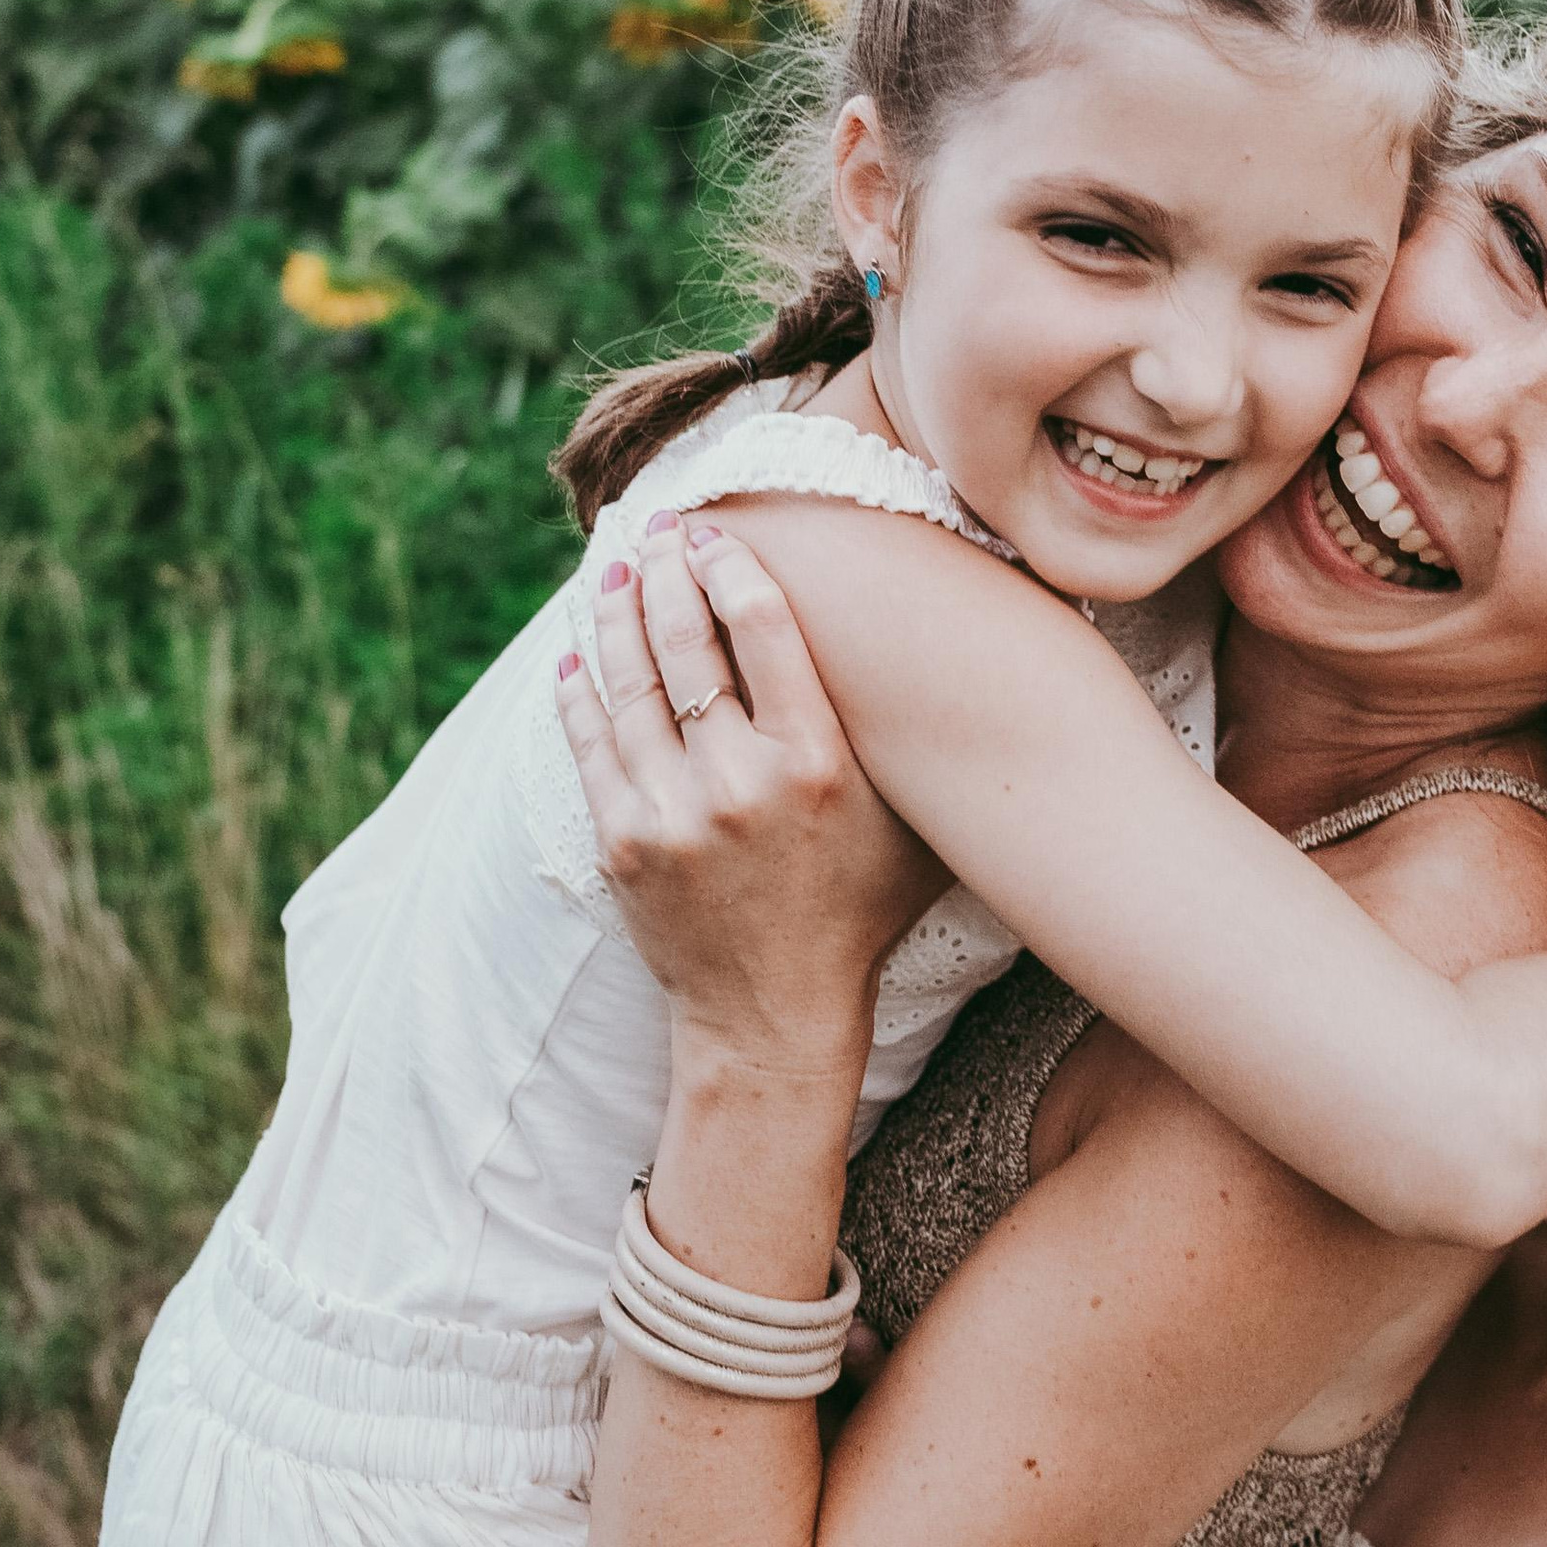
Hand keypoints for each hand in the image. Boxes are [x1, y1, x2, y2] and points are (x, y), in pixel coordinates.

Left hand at [556, 513, 942, 1066]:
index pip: (761, 626)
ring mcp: (670, 811)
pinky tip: (578, 650)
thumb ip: (920, 745)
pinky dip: (579, 688)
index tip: (715, 533)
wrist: (774, 1018)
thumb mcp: (915, 827)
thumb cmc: (860, 914)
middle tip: (658, 528)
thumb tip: (969, 654)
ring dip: (616, 613)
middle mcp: (740, 781)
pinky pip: (589, 741)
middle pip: (685, 639)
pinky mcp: (622, 842)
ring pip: (628, 681)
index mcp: (817, 764)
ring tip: (615, 569)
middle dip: (665, 570)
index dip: (731, 564)